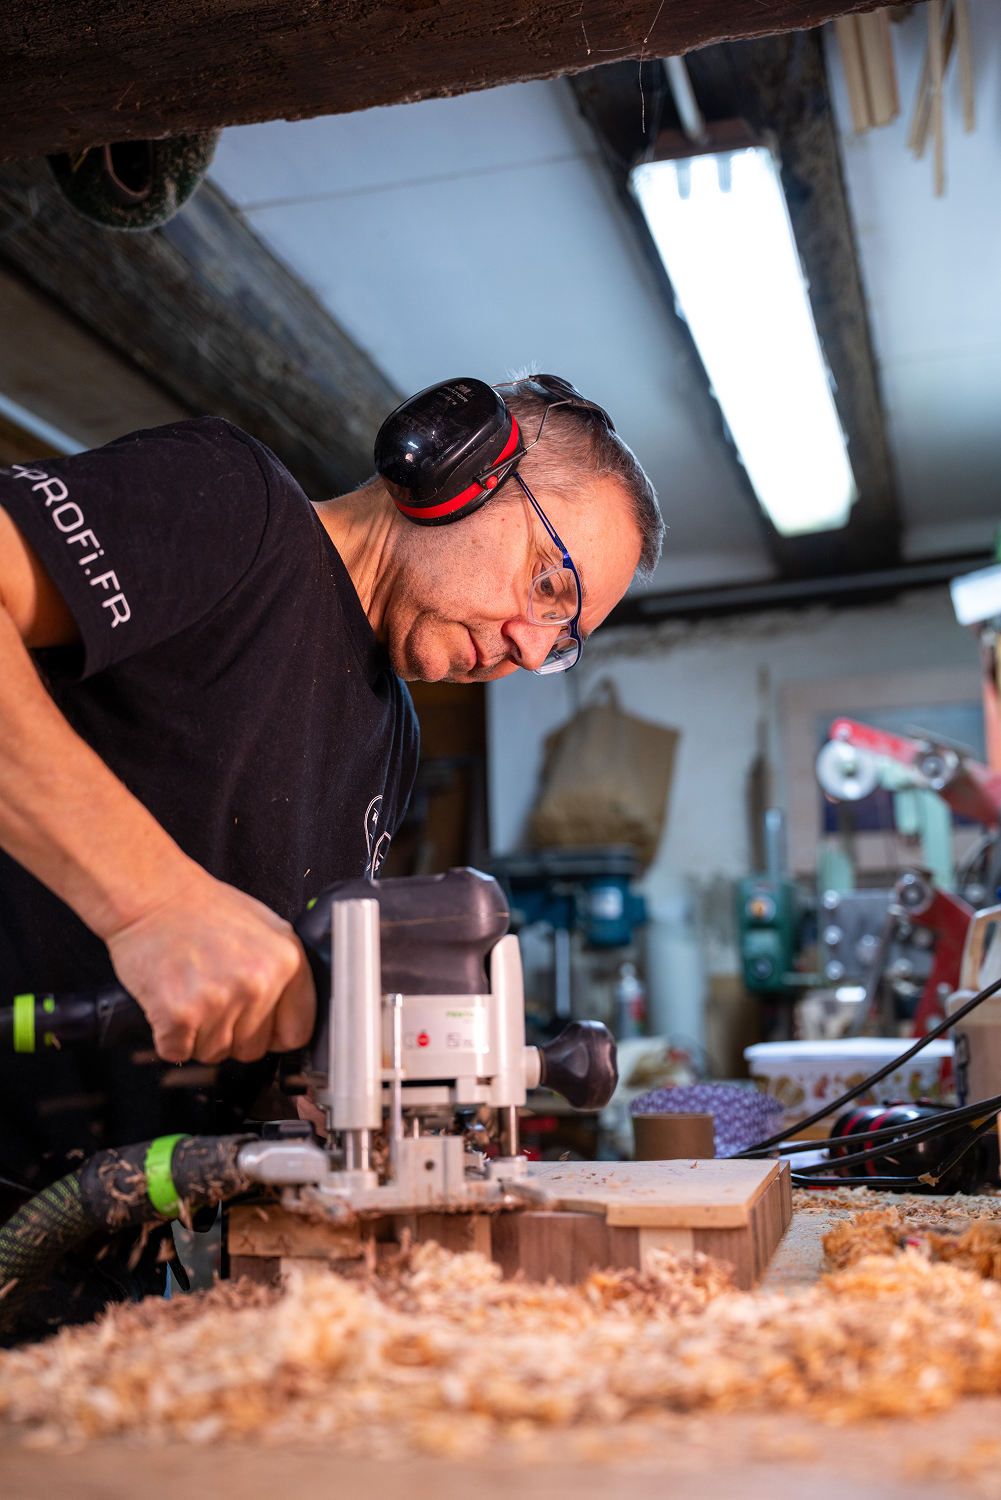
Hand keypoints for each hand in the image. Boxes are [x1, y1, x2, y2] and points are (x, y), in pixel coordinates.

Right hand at [105, 869, 315, 1063]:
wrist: (152, 895)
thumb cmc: (202, 908)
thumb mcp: (265, 928)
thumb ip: (284, 973)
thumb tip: (291, 1014)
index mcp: (287, 961)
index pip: (296, 1033)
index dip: (273, 1033)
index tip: (258, 1026)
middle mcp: (258, 983)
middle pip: (252, 1049)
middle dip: (231, 1032)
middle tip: (212, 994)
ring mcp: (220, 1000)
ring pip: (215, 1053)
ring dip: (199, 1033)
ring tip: (190, 990)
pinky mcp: (180, 1015)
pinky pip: (179, 1053)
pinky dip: (169, 1037)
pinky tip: (170, 1001)